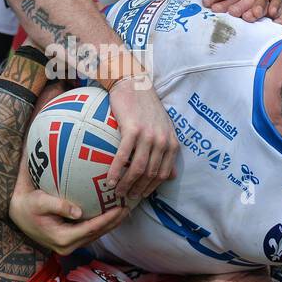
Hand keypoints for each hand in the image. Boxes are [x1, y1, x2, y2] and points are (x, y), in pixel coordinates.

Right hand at [10, 189, 128, 253]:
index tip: (120, 207)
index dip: (108, 219)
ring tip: (124, 210)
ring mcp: (68, 245)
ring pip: (95, 235)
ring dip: (110, 223)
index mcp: (62, 238)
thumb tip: (79, 212)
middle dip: (114, 222)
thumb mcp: (39, 202)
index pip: (91, 229)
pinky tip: (109, 212)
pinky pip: (89, 232)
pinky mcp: (69, 240)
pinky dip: (101, 222)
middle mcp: (67, 246)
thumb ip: (58, 206)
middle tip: (128, 207)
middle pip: (97, 234)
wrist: (15, 214)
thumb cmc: (26, 204)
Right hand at [106, 78, 177, 199]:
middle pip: (151, 174)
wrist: (134, 83)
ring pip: (138, 169)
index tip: (140, 195)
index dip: (152, 188)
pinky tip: (109, 179)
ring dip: (127, 184)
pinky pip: (123, 156)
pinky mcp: (133, 129)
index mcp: (171, 142)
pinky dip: (116, 171)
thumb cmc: (146, 106)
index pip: (164, 174)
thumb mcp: (164, 128)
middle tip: (126, 198)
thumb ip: (168, 151)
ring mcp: (148, 135)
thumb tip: (172, 176)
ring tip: (116, 192)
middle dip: (138, 190)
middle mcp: (162, 141)